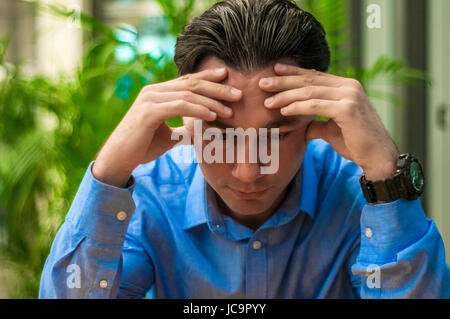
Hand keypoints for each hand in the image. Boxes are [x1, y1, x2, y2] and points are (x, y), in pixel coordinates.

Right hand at [92, 67, 241, 186]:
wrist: (119, 159)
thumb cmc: (142, 147)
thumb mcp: (168, 136)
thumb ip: (182, 129)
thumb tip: (197, 131)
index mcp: (157, 93)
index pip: (187, 80)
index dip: (208, 77)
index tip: (228, 77)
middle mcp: (153, 92)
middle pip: (191, 83)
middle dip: (217, 87)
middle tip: (238, 92)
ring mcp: (150, 100)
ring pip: (188, 94)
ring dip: (212, 101)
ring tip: (230, 109)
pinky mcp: (149, 112)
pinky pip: (180, 106)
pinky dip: (198, 110)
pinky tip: (213, 115)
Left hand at [259, 63, 399, 181]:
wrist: (378, 158)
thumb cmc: (356, 144)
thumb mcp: (332, 129)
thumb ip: (317, 123)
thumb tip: (303, 127)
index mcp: (346, 87)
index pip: (315, 76)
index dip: (294, 72)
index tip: (275, 70)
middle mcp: (349, 86)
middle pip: (309, 81)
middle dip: (283, 81)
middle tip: (262, 82)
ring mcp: (349, 96)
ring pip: (309, 92)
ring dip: (285, 95)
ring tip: (267, 101)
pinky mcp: (347, 109)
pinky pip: (315, 106)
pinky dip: (297, 107)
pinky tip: (283, 110)